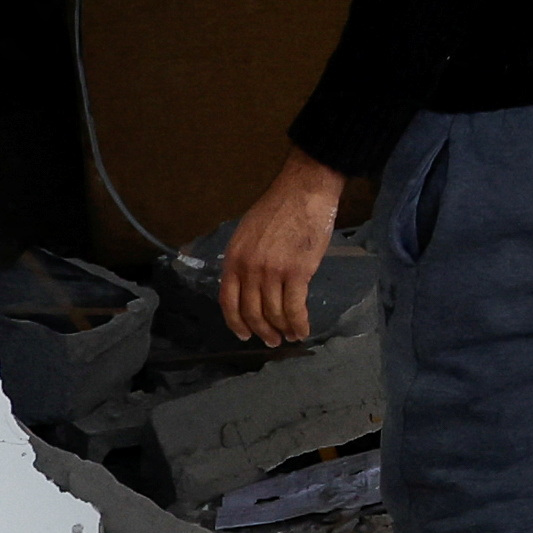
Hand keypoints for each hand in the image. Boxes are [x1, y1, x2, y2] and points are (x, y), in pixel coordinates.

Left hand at [225, 153, 349, 347]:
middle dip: (262, 332)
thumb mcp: (247, 232)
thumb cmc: (278, 208)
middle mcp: (249, 268)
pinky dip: (299, 324)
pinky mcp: (298, 273)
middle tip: (271, 341)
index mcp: (234, 258)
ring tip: (290, 336)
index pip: (228, 301)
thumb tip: (248, 285)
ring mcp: (273, 272)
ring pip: (274, 314)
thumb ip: (244, 259)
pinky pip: (295, 308)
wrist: (304, 191)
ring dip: (283, 330)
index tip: (244, 335)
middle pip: (252, 312)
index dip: (236, 323)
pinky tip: (303, 330)